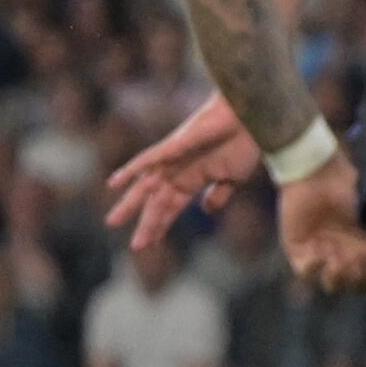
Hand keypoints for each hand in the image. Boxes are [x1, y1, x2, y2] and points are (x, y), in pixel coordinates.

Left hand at [105, 93, 259, 249]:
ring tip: (113, 222)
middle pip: (155, 200)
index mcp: (194, 180)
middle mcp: (178, 170)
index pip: (172, 207)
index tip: (151, 244)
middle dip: (145, 222)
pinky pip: (148, 159)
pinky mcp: (174, 145)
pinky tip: (114, 183)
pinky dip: (130, 170)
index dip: (162, 225)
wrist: (252, 120)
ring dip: (130, 204)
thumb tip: (206, 211)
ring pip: (146, 185)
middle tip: (135, 246)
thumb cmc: (245, 144)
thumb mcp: (234, 178)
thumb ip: (219, 195)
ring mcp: (174, 158)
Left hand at [277, 155, 365, 293]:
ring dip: (338, 278)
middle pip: (355, 285)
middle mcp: (345, 254)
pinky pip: (306, 273)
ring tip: (337, 262)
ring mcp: (322, 254)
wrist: (313, 174)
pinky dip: (314, 269)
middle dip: (359, 280)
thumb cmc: (344, 187)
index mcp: (364, 246)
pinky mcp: (299, 250)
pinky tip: (319, 254)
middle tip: (357, 263)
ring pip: (332, 284)